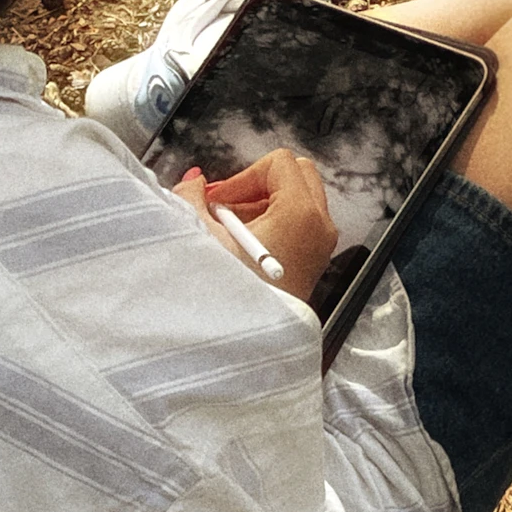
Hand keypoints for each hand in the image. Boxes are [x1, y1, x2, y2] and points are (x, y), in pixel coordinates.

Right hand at [174, 151, 339, 292]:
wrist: (248, 346)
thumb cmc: (230, 295)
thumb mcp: (200, 237)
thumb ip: (192, 197)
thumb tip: (194, 180)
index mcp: (301, 214)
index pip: (278, 164)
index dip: (242, 176)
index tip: (217, 200)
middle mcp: (319, 227)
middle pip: (297, 175)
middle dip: (257, 184)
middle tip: (225, 206)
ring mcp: (320, 247)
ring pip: (298, 200)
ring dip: (262, 205)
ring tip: (228, 230)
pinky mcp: (312, 264)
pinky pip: (297, 226)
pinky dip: (271, 225)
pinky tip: (241, 248)